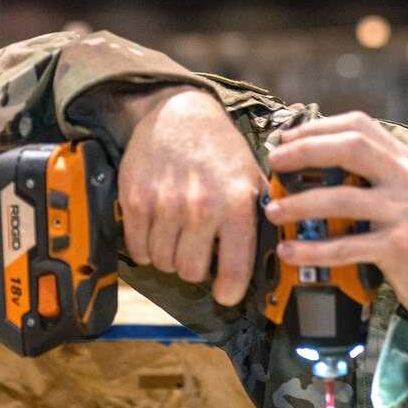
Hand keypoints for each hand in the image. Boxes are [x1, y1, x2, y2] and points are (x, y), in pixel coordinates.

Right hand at [118, 86, 266, 306]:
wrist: (179, 113)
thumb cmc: (219, 149)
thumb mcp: (252, 178)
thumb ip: (260, 218)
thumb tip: (271, 259)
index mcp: (236, 204)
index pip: (233, 271)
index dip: (229, 292)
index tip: (225, 294)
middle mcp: (201, 207)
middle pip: (191, 272)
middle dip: (194, 267)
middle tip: (197, 250)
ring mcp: (165, 204)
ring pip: (163, 262)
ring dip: (169, 256)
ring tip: (177, 234)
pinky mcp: (135, 199)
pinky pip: (137, 248)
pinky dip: (144, 247)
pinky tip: (156, 230)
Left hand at [264, 112, 407, 327]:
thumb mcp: (403, 193)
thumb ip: (371, 172)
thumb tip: (310, 157)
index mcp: (406, 161)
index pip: (361, 126)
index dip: (318, 128)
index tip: (286, 139)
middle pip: (351, 149)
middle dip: (306, 152)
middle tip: (274, 163)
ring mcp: (406, 212)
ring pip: (342, 199)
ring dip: (300, 204)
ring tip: (273, 210)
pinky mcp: (399, 247)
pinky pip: (346, 246)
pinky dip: (312, 249)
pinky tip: (289, 250)